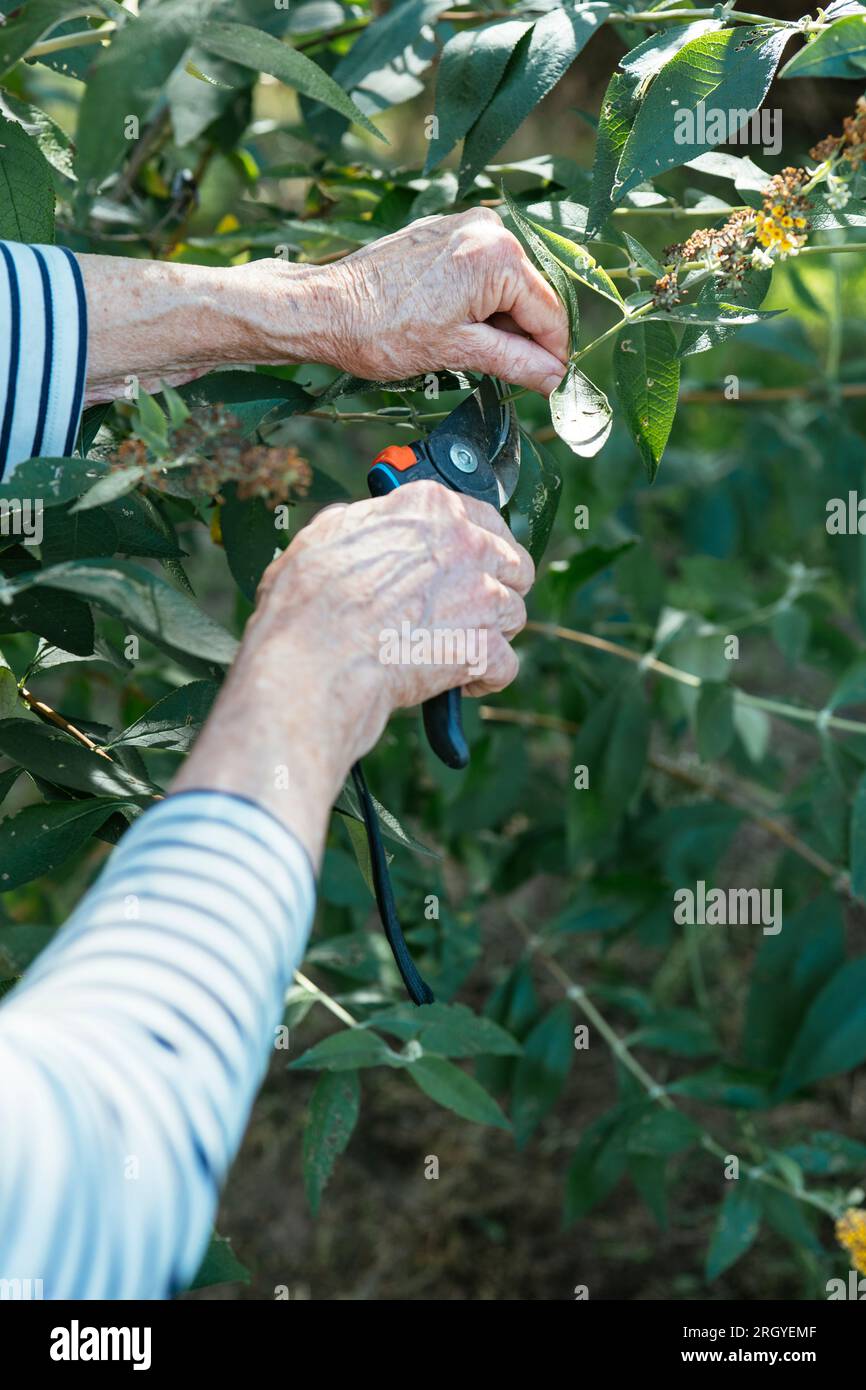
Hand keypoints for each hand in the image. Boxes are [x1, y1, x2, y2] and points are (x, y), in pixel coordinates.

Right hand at [172, 484, 533, 863]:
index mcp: (425, 509)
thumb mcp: (320, 540)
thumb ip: (356, 525)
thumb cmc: (306, 607)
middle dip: (493, 588)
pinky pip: (506, 664)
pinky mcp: (484, 646)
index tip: (465, 565)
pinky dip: (486, 678)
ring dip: (490, 634)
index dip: (474, 547)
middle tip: (466, 610)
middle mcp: (463, 543)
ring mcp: (479, 595)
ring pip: (514, 613)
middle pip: (510, 563)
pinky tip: (460, 683)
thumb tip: (355, 522)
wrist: (313, 664)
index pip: (480, 517)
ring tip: (456, 649)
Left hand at [315, 209, 568, 393]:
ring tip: (462, 345)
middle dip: (523, 337)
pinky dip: (479, 302)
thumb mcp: (458, 352)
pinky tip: (451, 323)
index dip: (553, 355)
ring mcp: (466, 225)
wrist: (326, 308)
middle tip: (500, 372)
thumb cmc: (382, 331)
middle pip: (531, 296)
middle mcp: (488, 229)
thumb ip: (516, 362)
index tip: (552, 384)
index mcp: (498, 256)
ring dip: (499, 321)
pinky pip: (483, 271)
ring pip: (508, 285)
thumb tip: (555, 377)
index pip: (549, 314)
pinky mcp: (446, 231)